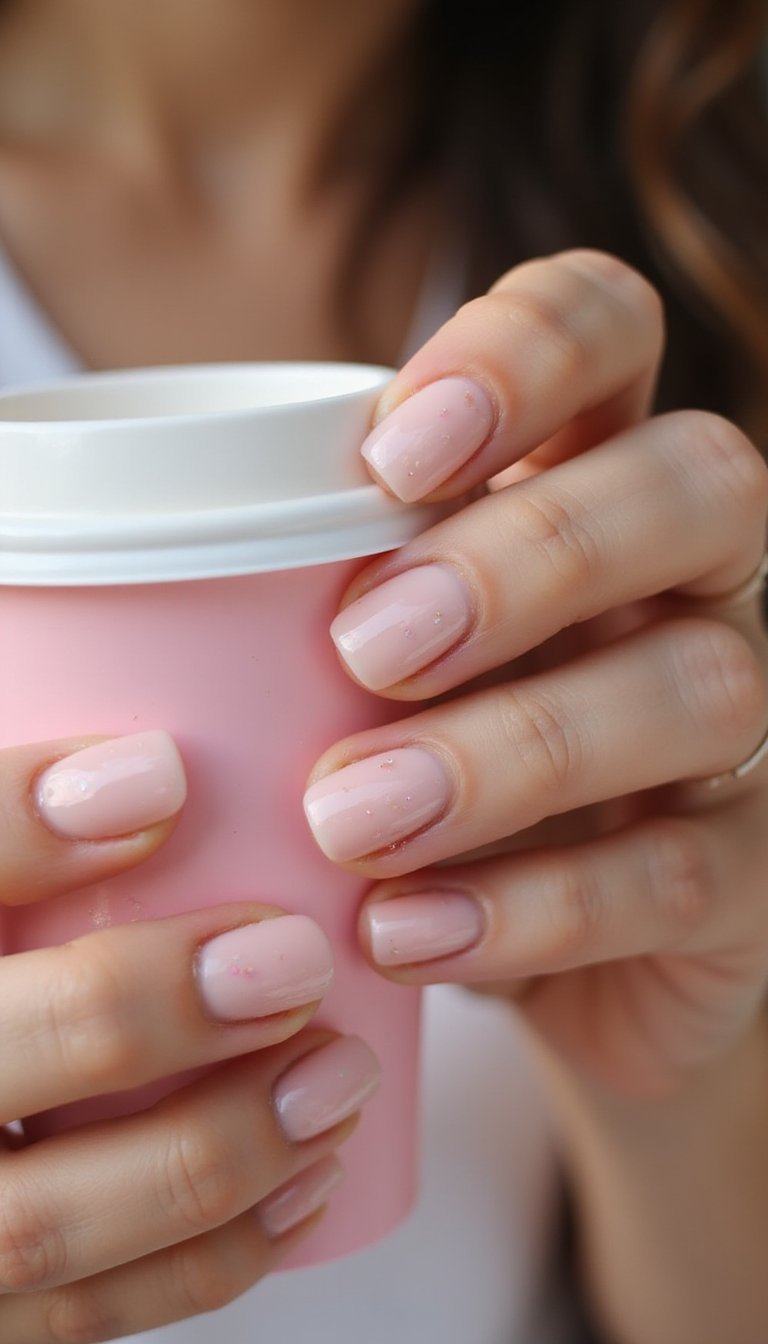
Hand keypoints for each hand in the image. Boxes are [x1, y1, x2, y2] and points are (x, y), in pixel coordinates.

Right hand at [0, 733, 378, 1341]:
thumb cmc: (10, 934)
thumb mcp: (3, 872)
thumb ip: (39, 809)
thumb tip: (179, 730)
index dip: (10, 820)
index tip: (163, 774)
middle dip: (135, 1009)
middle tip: (292, 957)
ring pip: (34, 1223)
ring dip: (208, 1151)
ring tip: (338, 1077)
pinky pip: (78, 1317)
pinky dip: (205, 1260)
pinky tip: (308, 1184)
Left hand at [303, 249, 767, 1098]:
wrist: (534, 950)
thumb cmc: (416, 757)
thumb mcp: (364, 653)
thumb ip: (308, 594)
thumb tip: (146, 580)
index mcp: (592, 476)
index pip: (613, 331)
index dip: (528, 352)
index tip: (393, 452)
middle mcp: (696, 577)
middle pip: (696, 486)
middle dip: (529, 554)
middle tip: (365, 647)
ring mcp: (742, 724)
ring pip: (701, 684)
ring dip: (514, 749)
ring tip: (350, 818)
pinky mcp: (748, 875)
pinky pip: (680, 874)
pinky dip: (534, 907)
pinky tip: (404, 932)